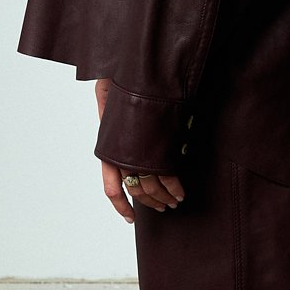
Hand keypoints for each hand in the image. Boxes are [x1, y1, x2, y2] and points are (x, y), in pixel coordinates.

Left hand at [96, 77, 184, 222]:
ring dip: (164, 197)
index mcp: (108, 149)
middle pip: (135, 190)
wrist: (133, 71)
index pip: (111, 187)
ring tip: (174, 201)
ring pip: (151, 186)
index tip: (131, 218)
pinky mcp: (156, 147)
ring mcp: (138, 153)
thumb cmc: (120, 84)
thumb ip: (115, 123)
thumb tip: (119, 130)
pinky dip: (174, 186)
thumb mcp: (111, 107)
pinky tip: (180, 191)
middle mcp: (120, 156)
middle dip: (150, 202)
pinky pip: (166, 175)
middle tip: (163, 207)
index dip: (120, 205)